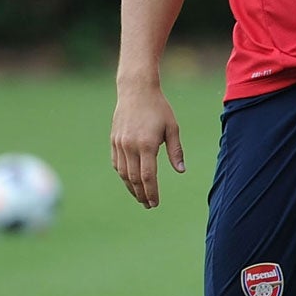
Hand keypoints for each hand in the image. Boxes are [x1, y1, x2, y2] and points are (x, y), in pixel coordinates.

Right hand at [111, 82, 184, 208]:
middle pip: (134, 178)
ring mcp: (119, 144)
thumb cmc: (159, 108)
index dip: (151, 191)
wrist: (136, 91)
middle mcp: (130, 146)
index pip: (148, 176)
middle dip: (141, 194)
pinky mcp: (114, 140)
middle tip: (148, 205)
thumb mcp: (172, 128)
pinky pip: (117, 163)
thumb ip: (176, 151)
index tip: (155, 203)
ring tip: (139, 197)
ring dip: (131, 187)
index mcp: (147, 145)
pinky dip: (123, 175)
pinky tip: (129, 181)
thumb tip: (181, 171)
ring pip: (123, 173)